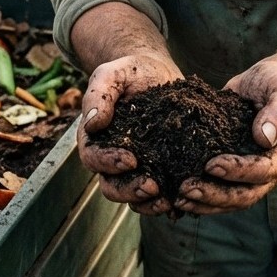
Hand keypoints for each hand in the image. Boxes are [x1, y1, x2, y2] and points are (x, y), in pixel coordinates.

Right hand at [76, 53, 181, 215]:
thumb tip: (92, 123)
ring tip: (168, 201)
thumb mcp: (111, 74)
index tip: (130, 159)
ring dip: (149, 203)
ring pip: (135, 197)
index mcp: (96, 140)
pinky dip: (170, 203)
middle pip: (112, 187)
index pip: (94, 159)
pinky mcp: (161, 170)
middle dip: (130, 190)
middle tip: (152, 187)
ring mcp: (138, 168)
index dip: (109, 163)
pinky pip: (161, 194)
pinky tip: (184, 204)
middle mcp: (113, 160)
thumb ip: (99, 95)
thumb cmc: (129, 72)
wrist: (157, 72)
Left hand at [175, 59, 276, 215]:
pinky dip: (201, 197)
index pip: (265, 170)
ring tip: (179, 197)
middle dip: (215, 195)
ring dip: (205, 202)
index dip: (239, 171)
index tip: (211, 165)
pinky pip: (221, 191)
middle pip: (246, 195)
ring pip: (232, 200)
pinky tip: (178, 196)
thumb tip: (264, 137)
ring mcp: (254, 175)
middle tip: (186, 188)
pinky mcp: (236, 172)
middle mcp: (273, 171)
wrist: (266, 83)